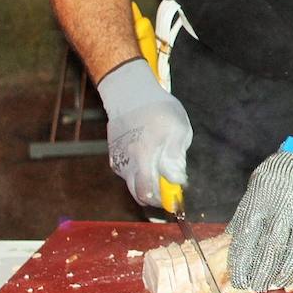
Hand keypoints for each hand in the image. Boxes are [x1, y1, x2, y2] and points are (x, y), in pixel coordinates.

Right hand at [97, 58, 192, 206]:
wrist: (130, 94)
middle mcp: (129, 162)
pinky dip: (137, 174)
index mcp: (145, 156)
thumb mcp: (178, 129)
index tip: (178, 197)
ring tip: (159, 174)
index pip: (154, 191)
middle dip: (156, 198)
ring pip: (132, 185)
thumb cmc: (158, 109)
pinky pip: (126, 174)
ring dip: (146, 186)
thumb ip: (176, 157)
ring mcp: (119, 160)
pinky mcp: (114, 156)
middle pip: (140, 195)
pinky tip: (147, 162)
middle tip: (168, 192)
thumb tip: (177, 180)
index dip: (168, 198)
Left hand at [227, 137, 292, 291]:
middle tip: (256, 287)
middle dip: (261, 274)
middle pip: (271, 251)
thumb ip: (245, 212)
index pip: (248, 240)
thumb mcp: (258, 185)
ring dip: (284, 275)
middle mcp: (286, 212)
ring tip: (275, 284)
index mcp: (263, 202)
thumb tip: (230, 238)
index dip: (242, 265)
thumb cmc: (283, 173)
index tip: (238, 280)